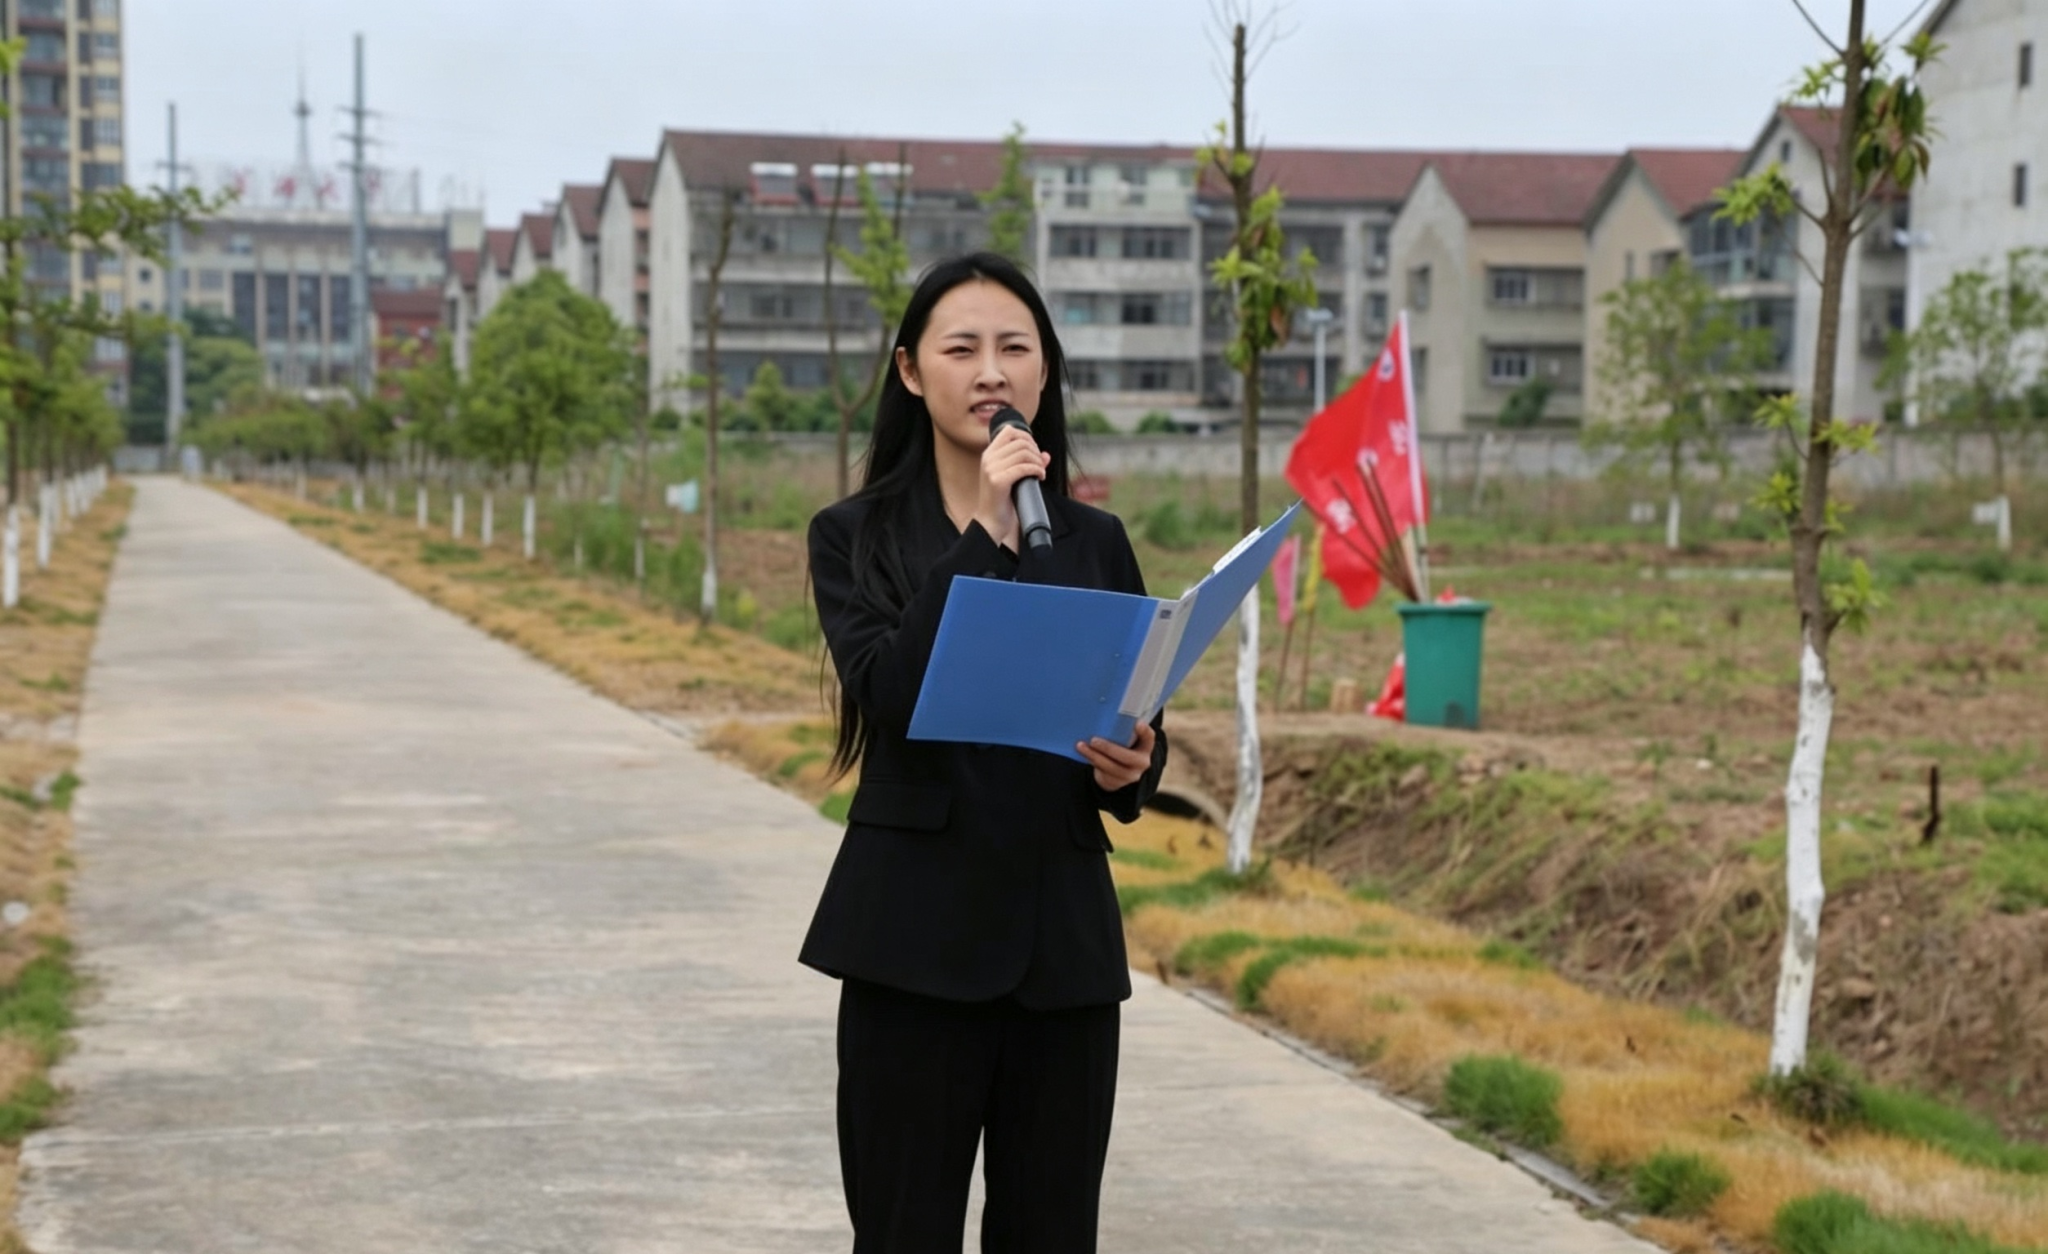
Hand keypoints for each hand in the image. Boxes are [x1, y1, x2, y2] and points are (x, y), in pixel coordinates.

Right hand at [974, 421, 1049, 551]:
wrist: (991, 522)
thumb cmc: (1003, 500)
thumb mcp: (1013, 477)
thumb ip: (1027, 463)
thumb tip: (1046, 455)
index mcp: (989, 454)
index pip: (1009, 431)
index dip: (1026, 436)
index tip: (1034, 450)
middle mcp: (988, 459)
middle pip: (1020, 442)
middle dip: (1036, 451)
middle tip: (1041, 464)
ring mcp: (991, 469)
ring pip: (1023, 453)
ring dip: (1038, 461)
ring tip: (1041, 472)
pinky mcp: (998, 481)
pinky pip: (1023, 467)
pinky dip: (1037, 470)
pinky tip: (1040, 476)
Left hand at [1079, 721, 1154, 792]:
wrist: (1119, 772)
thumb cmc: (1123, 747)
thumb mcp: (1127, 738)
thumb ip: (1123, 729)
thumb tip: (1105, 710)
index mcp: (1146, 747)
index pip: (1149, 737)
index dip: (1144, 731)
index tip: (1137, 723)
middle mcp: (1142, 762)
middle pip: (1127, 757)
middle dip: (1109, 748)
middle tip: (1094, 740)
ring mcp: (1130, 775)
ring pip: (1111, 767)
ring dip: (1094, 756)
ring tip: (1080, 746)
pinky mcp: (1116, 782)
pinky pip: (1102, 772)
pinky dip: (1091, 761)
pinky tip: (1082, 753)